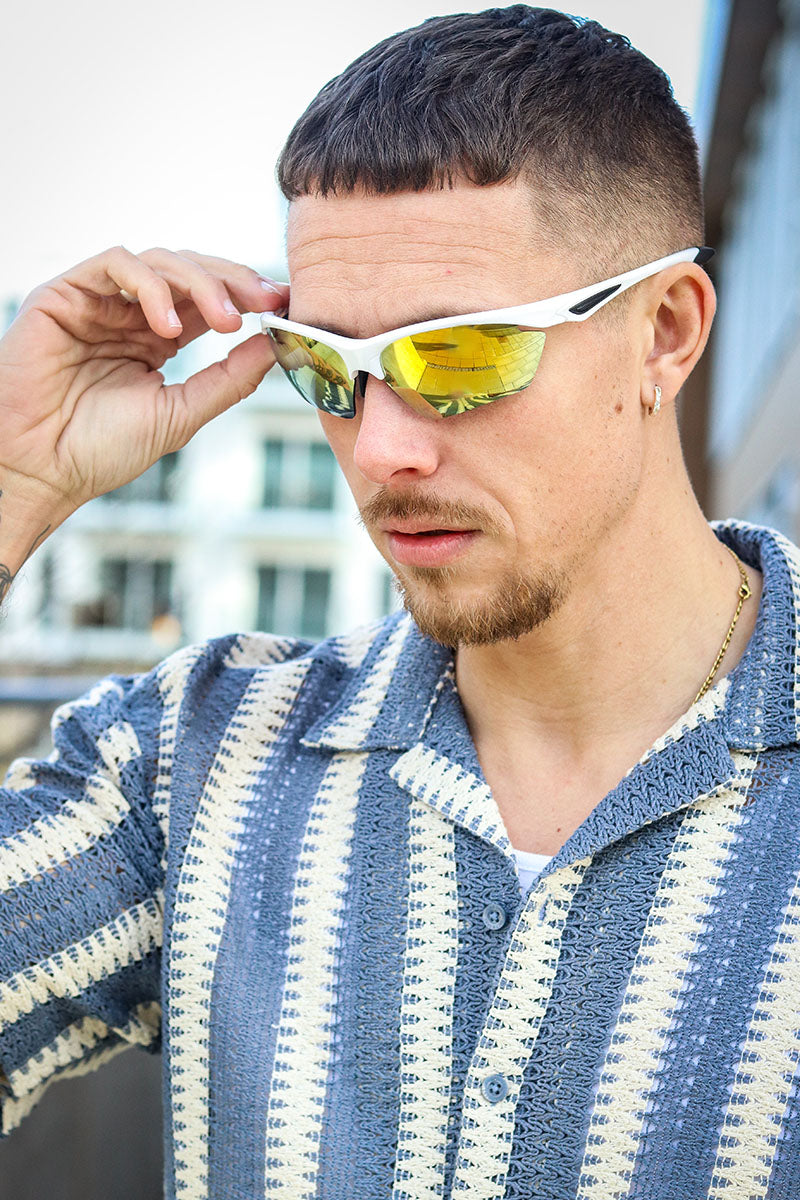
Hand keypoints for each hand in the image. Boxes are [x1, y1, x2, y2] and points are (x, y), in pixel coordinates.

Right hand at [0, 245, 287, 514]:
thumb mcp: (181, 413)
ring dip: (200, 284)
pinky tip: (167, 326)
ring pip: (160, 260)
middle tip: (265, 303)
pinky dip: (150, 285)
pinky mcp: (65, 292)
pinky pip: (116, 262)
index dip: (248, 296)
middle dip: (234, 282)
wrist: (42, 469)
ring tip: (222, 322)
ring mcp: (99, 300)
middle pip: (192, 271)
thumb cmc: (101, 450)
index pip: (210, 300)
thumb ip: (228, 379)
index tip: (286, 305)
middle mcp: (130, 313)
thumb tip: (275, 346)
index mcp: (157, 338)